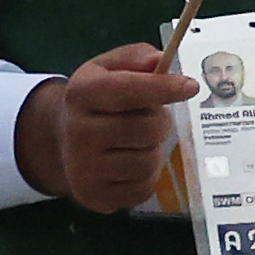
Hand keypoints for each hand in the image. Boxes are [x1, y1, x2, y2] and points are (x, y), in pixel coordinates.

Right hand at [13, 43, 197, 214]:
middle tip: (146, 118)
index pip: (126, 90)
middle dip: (159, 122)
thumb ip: (138, 57)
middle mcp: (77, 132)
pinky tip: (127, 164)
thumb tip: (160, 60)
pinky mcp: (93, 196)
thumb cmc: (100, 99)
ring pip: (149, 162)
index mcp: (82, 93)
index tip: (191, 86)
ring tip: (134, 142)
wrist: (63, 140)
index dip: (162, 88)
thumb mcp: (110, 67)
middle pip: (148, 129)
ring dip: (153, 151)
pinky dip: (146, 176)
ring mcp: (82, 169)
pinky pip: (144, 188)